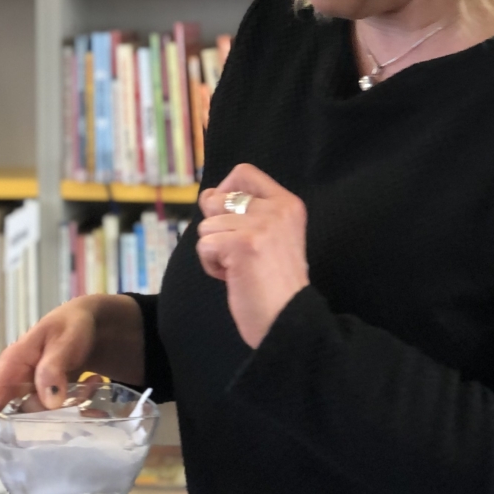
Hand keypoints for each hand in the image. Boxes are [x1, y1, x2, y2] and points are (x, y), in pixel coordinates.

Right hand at [0, 302, 97, 460]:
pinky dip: (73, 421)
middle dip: (10, 440)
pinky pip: (57, 419)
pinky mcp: (53, 402)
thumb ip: (54, 365)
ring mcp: (36, 394)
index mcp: (14, 364)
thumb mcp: (65, 339)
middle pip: (5, 417)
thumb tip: (48, 401)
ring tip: (75, 425)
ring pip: (34, 422)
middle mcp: (19, 383)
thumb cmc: (73, 326)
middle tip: (18, 464)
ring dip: (51, 431)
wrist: (95, 325)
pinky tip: (90, 414)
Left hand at [197, 164, 309, 348]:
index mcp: (288, 204)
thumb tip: (207, 195)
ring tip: (239, 268)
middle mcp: (278, 209)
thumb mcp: (270, 237)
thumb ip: (246, 212)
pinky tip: (234, 277)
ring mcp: (261, 225)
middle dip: (216, 227)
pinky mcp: (242, 244)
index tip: (228, 217)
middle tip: (237, 252)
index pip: (244, 172)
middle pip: (217, 198)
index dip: (225, 191)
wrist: (288, 321)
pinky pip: (204, 245)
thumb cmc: (274, 286)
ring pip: (207, 225)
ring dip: (215, 251)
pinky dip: (212, 265)